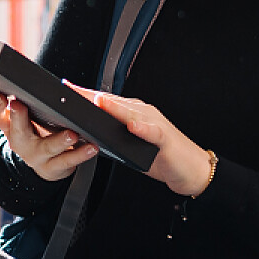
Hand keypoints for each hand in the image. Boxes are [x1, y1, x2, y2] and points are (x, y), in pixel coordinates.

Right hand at [0, 91, 99, 181]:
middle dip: (17, 117)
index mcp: (10, 125)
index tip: (0, 96)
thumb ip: (38, 96)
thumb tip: (61, 82)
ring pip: (45, 148)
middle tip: (19, 105)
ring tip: (72, 134)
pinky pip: (67, 161)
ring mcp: (35, 157)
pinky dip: (80, 154)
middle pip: (15, 131)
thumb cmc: (40, 132)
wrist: (49, 164)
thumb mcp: (31, 114)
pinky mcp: (52, 168)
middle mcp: (19, 141)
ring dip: (58, 140)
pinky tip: (91, 147)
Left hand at [77, 85, 214, 196]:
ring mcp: (155, 124)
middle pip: (114, 102)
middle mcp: (143, 114)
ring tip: (98, 102)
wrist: (191, 169)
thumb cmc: (163, 156)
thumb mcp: (131, 146)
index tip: (66, 90)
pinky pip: (153, 132)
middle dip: (92, 97)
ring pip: (131, 113)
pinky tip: (132, 125)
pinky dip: (142, 128)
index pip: (105, 102)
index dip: (85, 96)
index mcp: (133, 114)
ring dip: (115, 107)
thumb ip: (114, 136)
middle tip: (72, 91)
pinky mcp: (165, 139)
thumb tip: (90, 135)